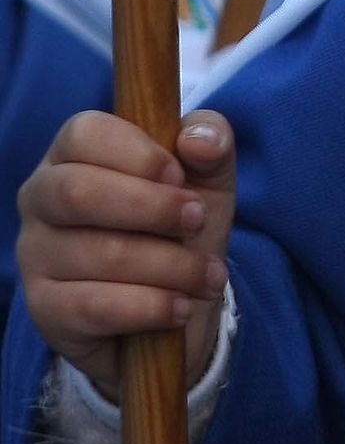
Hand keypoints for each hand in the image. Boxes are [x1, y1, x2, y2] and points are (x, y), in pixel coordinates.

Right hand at [17, 110, 236, 400]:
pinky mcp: (44, 310)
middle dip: (152, 207)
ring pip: (99, 254)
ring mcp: (35, 256)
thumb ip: (211, 139)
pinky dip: (151, 307)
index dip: (138, 153)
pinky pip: (94, 308)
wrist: (171, 305)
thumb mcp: (207, 175)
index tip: (180, 175)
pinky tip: (181, 308)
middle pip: (77, 192)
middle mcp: (41, 198)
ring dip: (170, 266)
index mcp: (73, 152)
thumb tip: (198, 139)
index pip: (84, 133)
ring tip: (208, 276)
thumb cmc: (179, 224)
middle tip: (198, 221)